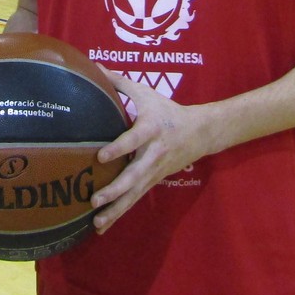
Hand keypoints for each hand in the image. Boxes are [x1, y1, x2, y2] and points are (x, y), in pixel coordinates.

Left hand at [89, 69, 210, 233]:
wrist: (200, 132)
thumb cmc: (167, 110)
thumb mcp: (146, 93)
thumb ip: (119, 83)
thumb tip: (94, 66)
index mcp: (151, 130)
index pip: (133, 140)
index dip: (118, 149)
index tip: (100, 156)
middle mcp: (153, 154)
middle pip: (134, 176)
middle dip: (115, 189)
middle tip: (95, 199)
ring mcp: (154, 171)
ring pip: (134, 194)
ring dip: (115, 209)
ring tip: (96, 224)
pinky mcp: (153, 182)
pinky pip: (134, 199)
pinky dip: (119, 213)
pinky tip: (102, 227)